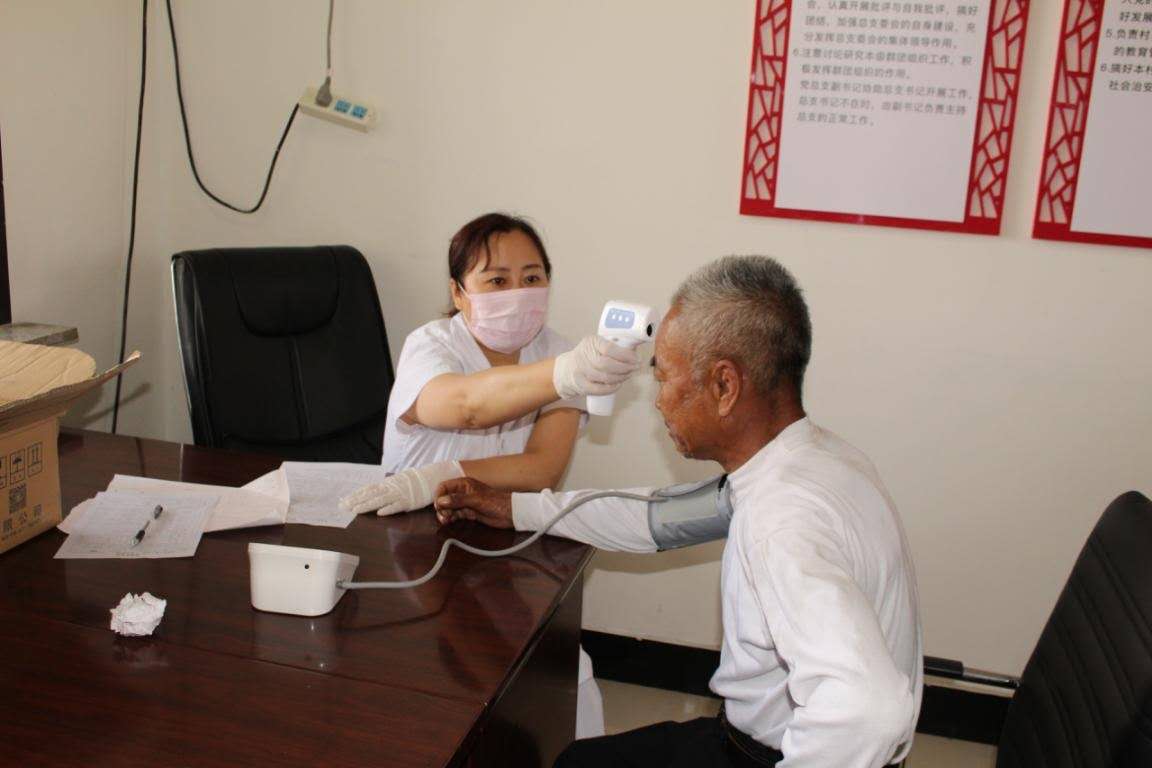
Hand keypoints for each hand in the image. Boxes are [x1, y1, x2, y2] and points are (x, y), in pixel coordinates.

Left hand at [341, 460, 462, 515]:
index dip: (355, 495)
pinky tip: (379, 513)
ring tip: (355, 511)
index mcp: (387, 484)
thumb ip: (385, 487)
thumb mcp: (397, 481)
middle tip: (343, 507)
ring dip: (367, 506)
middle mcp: (390, 488)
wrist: (431, 477)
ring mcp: (399, 495)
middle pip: (370, 495)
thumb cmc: (414, 481)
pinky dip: (388, 509)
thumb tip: (372, 492)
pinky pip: (397, 506)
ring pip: (380, 501)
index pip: (368, 489)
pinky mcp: (408, 502)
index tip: (344, 501)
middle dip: (355, 501)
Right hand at [433, 477, 514, 528]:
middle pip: (444, 498)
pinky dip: (451, 518)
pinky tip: (450, 521)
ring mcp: (465, 503)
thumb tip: (441, 501)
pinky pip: (455, 515)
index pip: (444, 487)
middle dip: (441, 507)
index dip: (439, 496)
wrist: (509, 513)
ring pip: (449, 508)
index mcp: (463, 484)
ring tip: (446, 520)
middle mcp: (462, 492)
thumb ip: (458, 500)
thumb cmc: (496, 502)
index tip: (439, 506)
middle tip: (444, 516)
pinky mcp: (468, 513)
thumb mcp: (475, 500)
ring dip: (445, 514)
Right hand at [552, 335, 638, 398]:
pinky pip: (600, 389)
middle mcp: (584, 356)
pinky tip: (619, 383)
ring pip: (605, 377)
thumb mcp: (597, 344)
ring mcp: (581, 372)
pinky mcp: (581, 385)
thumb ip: (614, 345)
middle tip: (635, 367)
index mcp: (591, 342)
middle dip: (625, 367)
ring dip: (621, 377)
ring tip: (629, 374)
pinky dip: (612, 388)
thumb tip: (635, 350)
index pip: (609, 348)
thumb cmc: (588, 355)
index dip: (625, 355)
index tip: (636, 358)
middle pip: (607, 364)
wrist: (567, 369)